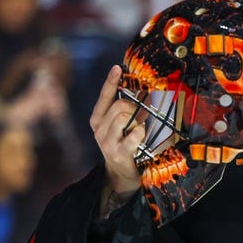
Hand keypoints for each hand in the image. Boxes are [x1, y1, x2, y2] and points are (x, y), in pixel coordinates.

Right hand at [90, 65, 144, 195]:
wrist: (120, 174)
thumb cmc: (123, 145)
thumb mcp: (119, 127)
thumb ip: (124, 110)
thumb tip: (141, 90)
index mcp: (98, 119)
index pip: (104, 96)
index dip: (110, 81)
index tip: (117, 68)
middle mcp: (99, 129)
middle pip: (119, 106)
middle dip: (135, 107)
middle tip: (144, 115)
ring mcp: (107, 142)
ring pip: (124, 117)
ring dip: (139, 120)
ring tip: (143, 127)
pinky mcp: (118, 153)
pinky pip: (133, 135)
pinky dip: (141, 132)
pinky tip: (143, 135)